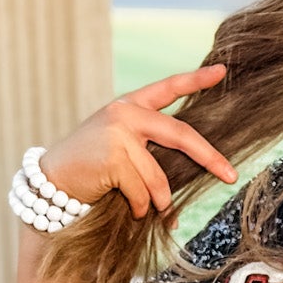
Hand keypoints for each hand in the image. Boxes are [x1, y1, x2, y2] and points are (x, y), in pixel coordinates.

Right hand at [38, 64, 236, 219]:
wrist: (51, 182)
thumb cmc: (91, 168)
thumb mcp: (120, 147)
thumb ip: (149, 146)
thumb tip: (191, 167)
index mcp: (130, 105)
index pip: (168, 88)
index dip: (196, 79)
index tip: (222, 71)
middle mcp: (125, 113)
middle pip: (181, 134)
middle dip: (210, 158)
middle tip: (231, 175)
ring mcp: (119, 133)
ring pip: (159, 178)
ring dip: (160, 202)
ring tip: (151, 211)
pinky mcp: (114, 158)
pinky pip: (142, 193)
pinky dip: (140, 208)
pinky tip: (129, 209)